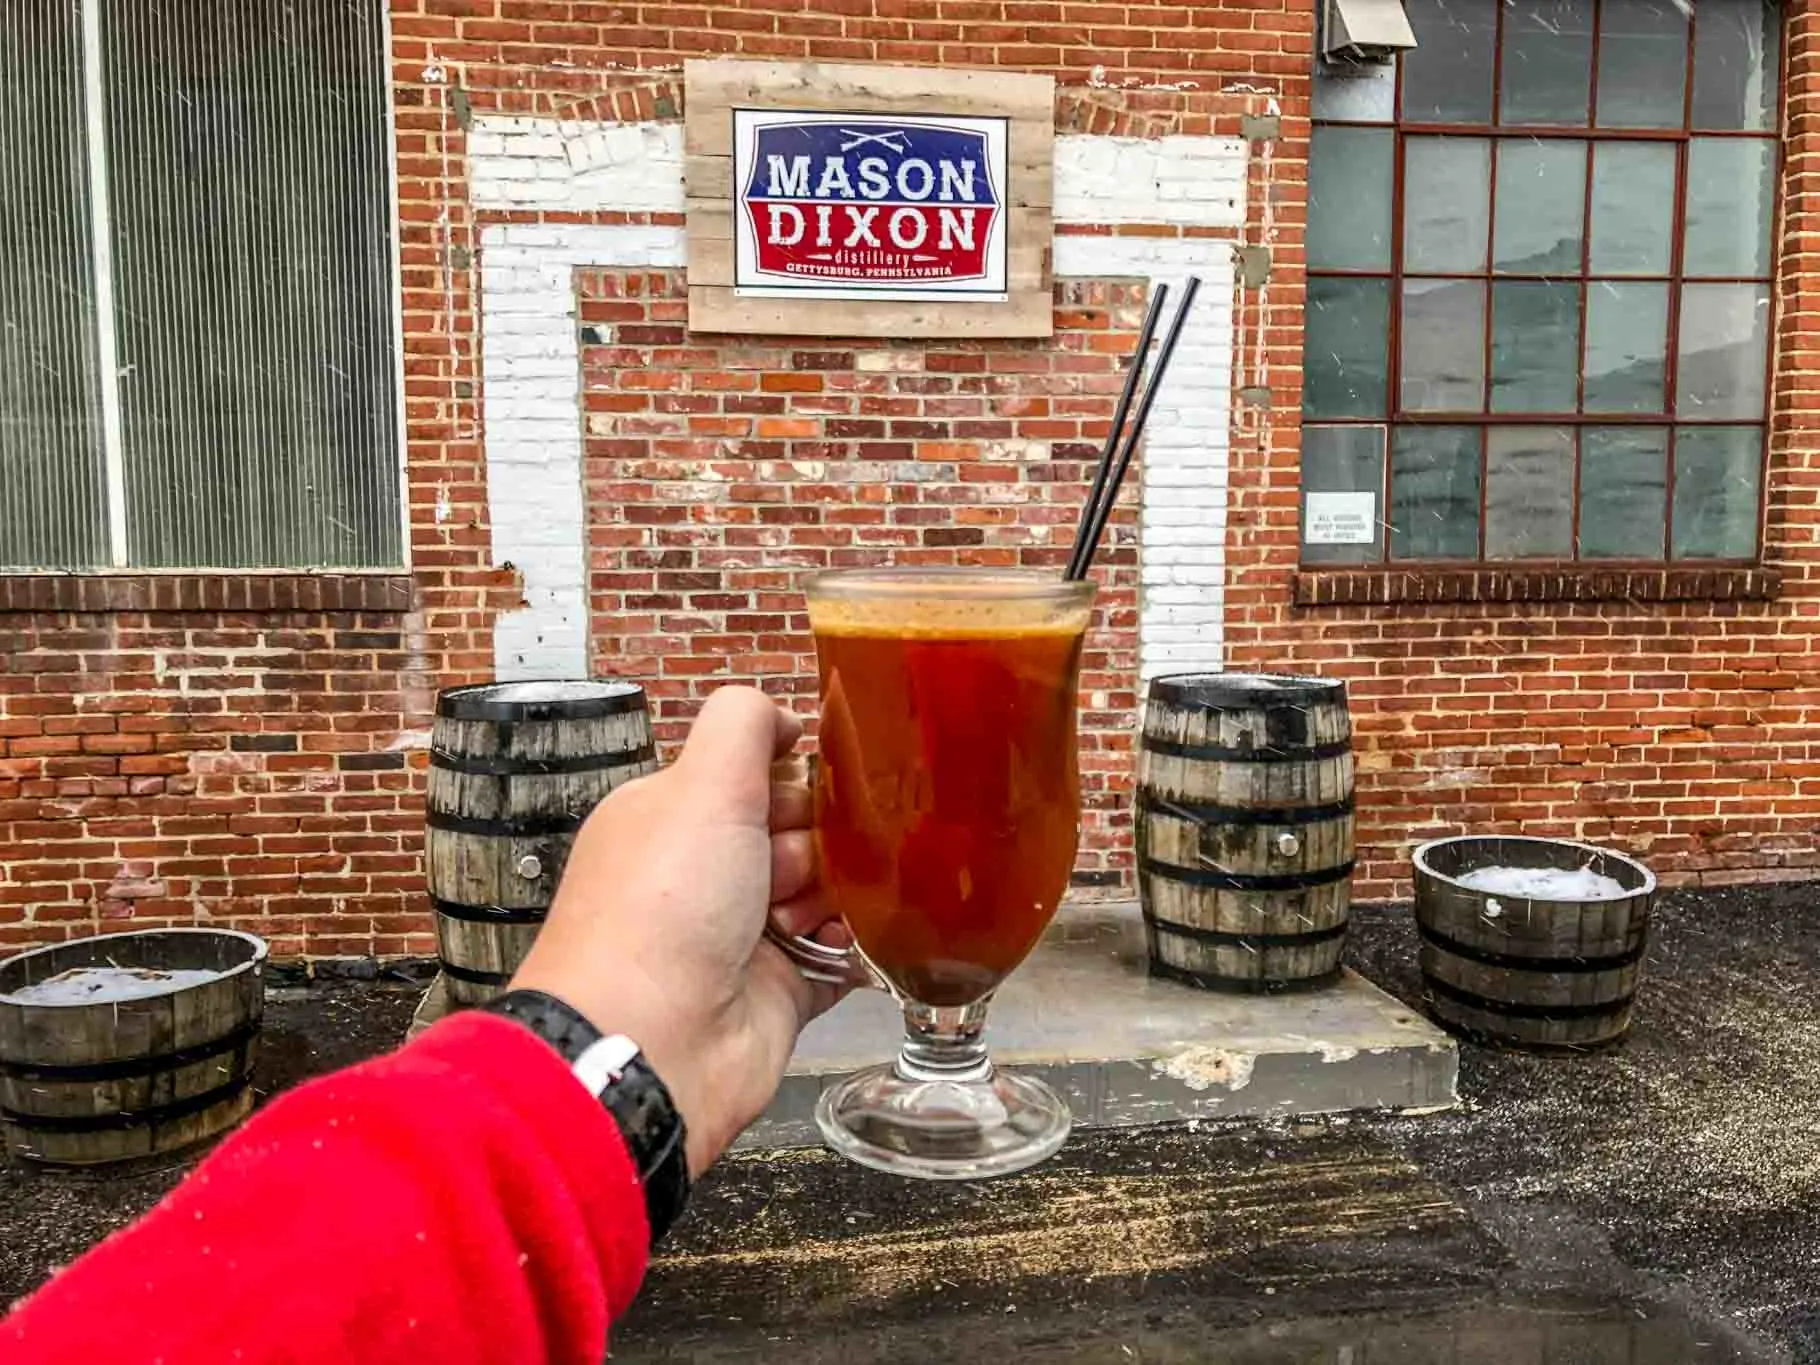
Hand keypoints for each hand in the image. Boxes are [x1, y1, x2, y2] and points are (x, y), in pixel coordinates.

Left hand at [510, 687, 849, 1174]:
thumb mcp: (701, 784)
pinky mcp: (777, 992)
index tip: (823, 786)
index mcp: (672, 818)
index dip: (794, 779)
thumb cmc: (660, 913)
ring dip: (840, 894)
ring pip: (824, 892)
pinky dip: (857, 949)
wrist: (652, 1047)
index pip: (753, 777)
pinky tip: (862, 942)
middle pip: (797, 832)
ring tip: (816, 913)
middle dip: (823, 840)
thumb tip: (786, 715)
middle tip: (805, 862)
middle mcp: (703, 876)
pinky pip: (838, 958)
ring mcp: (740, 937)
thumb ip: (744, 725)